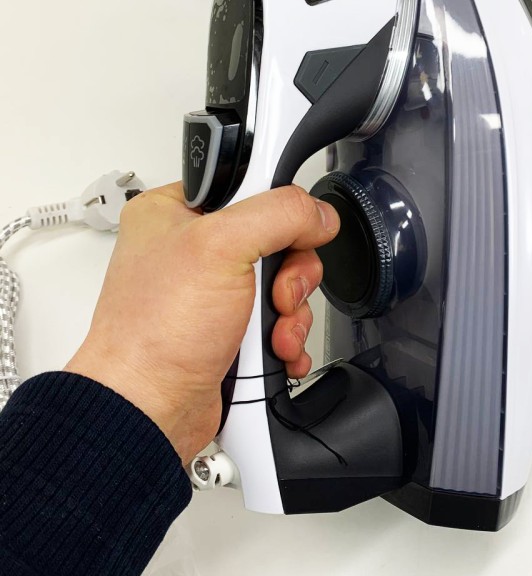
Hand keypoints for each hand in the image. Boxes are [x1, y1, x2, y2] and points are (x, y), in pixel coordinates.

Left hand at [64, 182, 338, 464]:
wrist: (149, 412)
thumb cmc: (153, 335)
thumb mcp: (220, 248)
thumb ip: (278, 214)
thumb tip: (317, 213)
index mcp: (176, 212)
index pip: (250, 185)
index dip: (279, 209)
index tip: (293, 231)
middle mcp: (195, 249)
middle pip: (278, 238)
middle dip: (289, 274)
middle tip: (274, 293)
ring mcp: (214, 292)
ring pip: (284, 283)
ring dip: (290, 313)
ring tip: (270, 334)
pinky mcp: (230, 328)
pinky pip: (280, 320)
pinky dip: (287, 338)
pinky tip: (275, 351)